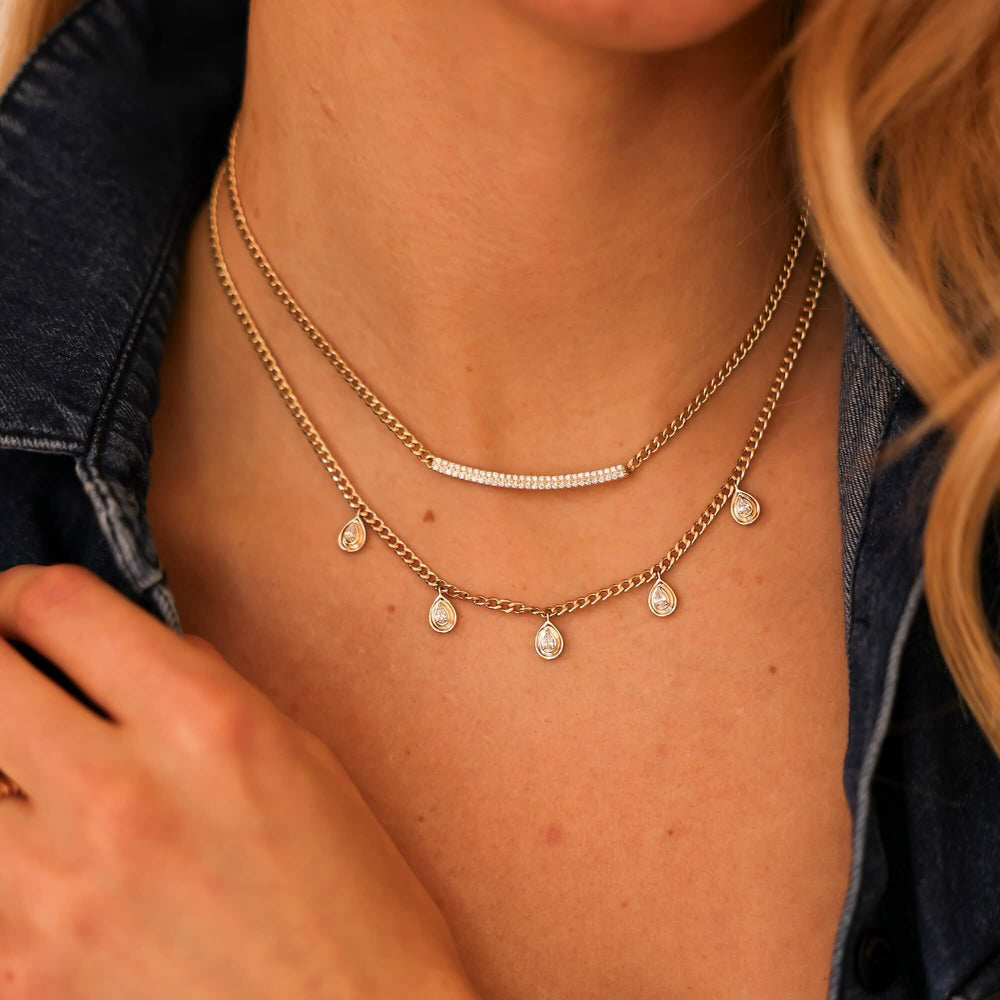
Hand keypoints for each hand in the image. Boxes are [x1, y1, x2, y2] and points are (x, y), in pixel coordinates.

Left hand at [0, 564, 477, 999]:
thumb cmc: (352, 899)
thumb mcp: (299, 759)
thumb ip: (200, 691)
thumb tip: (120, 658)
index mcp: (205, 723)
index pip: (59, 607)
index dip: (25, 592)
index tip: (26, 609)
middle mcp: (121, 795)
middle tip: (8, 673)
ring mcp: (55, 895)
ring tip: (41, 781)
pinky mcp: (19, 979)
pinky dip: (11, 861)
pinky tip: (57, 866)